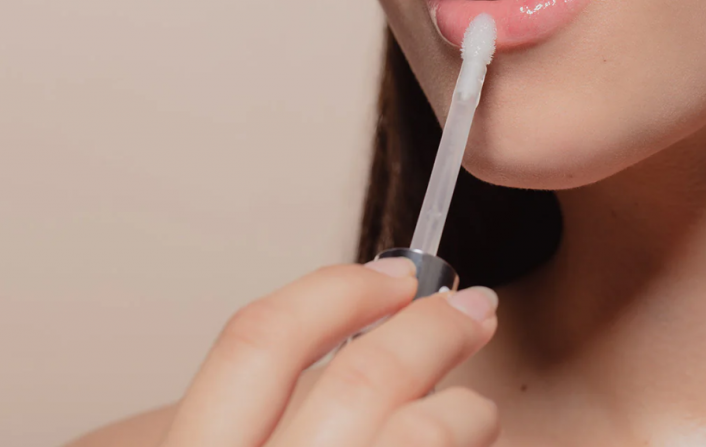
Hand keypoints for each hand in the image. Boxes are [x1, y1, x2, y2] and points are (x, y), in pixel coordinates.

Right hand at [160, 257, 500, 446]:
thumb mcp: (228, 445)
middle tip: (471, 311)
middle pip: (360, 377)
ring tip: (477, 410)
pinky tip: (468, 445)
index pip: (259, 341)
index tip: (396, 276)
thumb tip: (349, 342)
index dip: (335, 291)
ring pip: (418, 432)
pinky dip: (464, 442)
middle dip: (432, 329)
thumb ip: (255, 417)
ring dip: (465, 407)